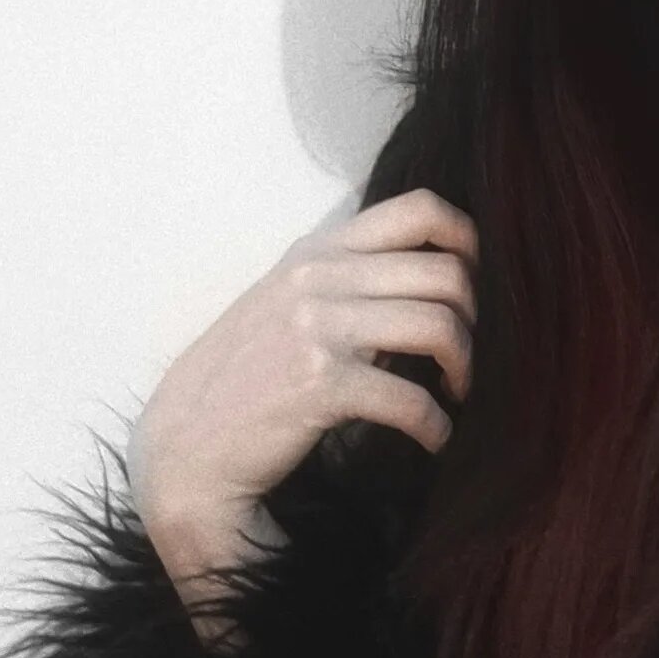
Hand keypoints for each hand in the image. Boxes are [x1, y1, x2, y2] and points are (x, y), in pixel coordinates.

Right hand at [126, 187, 477, 540]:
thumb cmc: (244, 376)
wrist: (181, 447)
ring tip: (457, 392)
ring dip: (465, 367)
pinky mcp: (319, 383)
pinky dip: (436, 425)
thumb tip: (437, 273)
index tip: (477, 280)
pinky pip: (411, 398)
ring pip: (439, 326)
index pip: (419, 209)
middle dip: (474, 318)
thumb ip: (349, 276)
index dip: (467, 239)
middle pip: (445, 274)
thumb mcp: (288, 300)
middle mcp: (318, 277)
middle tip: (465, 354)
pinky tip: (435, 438)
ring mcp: (317, 327)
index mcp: (317, 250)